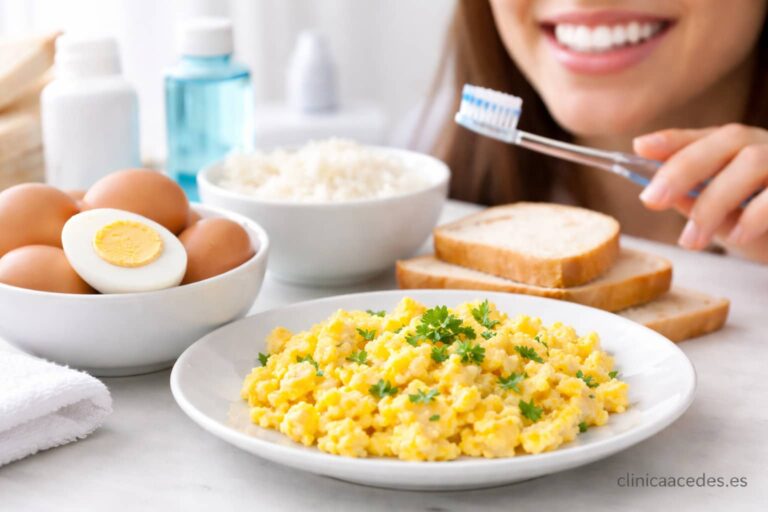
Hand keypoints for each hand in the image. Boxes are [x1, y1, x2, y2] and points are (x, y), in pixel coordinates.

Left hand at [634, 124, 767, 262]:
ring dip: (713, 201)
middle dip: (683, 167)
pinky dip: (755, 213)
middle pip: (729, 139)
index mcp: (747, 150)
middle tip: (651, 200)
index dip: (674, 138)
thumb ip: (697, 202)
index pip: (708, 136)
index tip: (640, 147)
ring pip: (752, 161)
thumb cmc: (766, 233)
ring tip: (692, 239)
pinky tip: (737, 235)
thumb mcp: (726, 221)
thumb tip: (660, 191)